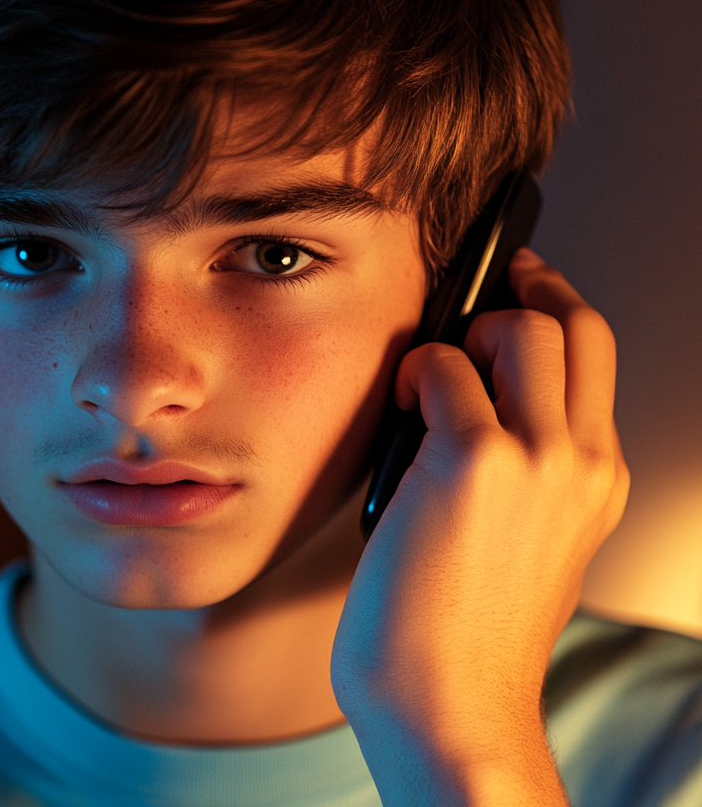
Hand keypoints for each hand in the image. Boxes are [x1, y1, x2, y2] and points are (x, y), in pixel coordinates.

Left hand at [330, 248, 629, 805]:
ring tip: (422, 388)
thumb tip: (461, 404)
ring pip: (519, 328)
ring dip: (460, 337)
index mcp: (596, 483)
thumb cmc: (461, 638)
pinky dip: (412, 375)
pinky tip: (396, 413)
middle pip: (572, 324)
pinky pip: (441, 368)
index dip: (555, 306)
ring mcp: (537, 458)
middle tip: (464, 302)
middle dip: (515, 297)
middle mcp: (582, 463)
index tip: (519, 284)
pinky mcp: (474, 462)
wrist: (450, 708)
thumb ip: (518, 475)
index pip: (596, 357)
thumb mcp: (522, 545)